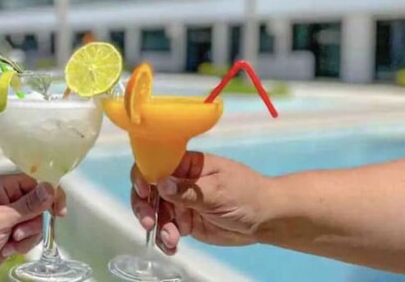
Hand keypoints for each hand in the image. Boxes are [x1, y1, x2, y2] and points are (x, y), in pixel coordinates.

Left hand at [0, 173, 65, 281]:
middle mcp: (11, 198)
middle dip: (33, 223)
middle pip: (41, 205)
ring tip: (10, 243)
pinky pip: (31, 236)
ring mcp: (13, 216)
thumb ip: (28, 205)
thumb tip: (51, 187)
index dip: (50, 195)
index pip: (37, 182)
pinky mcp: (14, 233)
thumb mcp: (1, 220)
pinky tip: (7, 250)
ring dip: (27, 237)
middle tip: (18, 233)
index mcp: (6, 186)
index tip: (59, 212)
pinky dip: (23, 245)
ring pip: (37, 223)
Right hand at [131, 152, 271, 253]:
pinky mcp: (186, 222)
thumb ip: (188, 190)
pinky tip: (172, 246)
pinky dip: (165, 238)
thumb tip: (160, 183)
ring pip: (157, 211)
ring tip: (170, 239)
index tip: (142, 191)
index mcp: (187, 164)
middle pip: (150, 188)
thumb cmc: (245, 194)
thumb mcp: (217, 190)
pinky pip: (168, 228)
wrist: (265, 219)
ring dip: (158, 226)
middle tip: (148, 222)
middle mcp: (180, 181)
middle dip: (144, 205)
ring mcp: (181, 202)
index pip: (157, 162)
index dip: (144, 174)